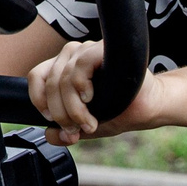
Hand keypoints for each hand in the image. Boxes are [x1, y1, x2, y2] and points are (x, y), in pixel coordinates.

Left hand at [27, 41, 162, 142]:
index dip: (38, 100)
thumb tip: (49, 135)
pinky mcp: (103, 50)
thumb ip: (66, 131)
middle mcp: (74, 55)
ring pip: (64, 77)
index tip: (50, 118)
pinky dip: (81, 86)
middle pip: (50, 82)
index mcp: (65, 68)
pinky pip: (80, 66)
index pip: (37, 76)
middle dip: (61, 113)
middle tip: (75, 129)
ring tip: (88, 122)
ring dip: (72, 107)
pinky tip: (91, 98)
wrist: (149, 107)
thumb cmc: (121, 110)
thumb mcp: (86, 126)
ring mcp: (88, 50)